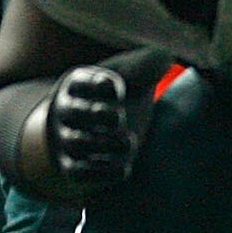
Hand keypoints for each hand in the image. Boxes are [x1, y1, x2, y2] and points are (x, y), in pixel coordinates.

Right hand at [33, 65, 142, 198]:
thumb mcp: (131, 76)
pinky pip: (77, 173)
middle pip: (70, 111)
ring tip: (129, 142)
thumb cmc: (118, 98)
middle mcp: (66, 111)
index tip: (117, 89)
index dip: (99, 85)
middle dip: (97, 114)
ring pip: (75, 143)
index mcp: (79, 83)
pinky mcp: (72, 168)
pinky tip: (125, 168)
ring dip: (104, 143)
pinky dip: (101, 173)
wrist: (96, 131)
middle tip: (119, 115)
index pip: (80, 82)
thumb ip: (148, 64)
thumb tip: (164, 59)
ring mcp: (66, 140)